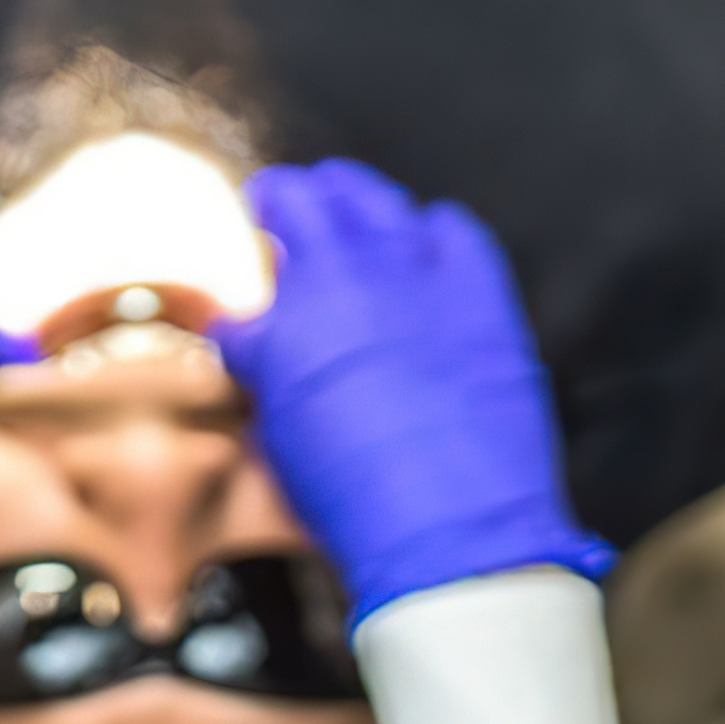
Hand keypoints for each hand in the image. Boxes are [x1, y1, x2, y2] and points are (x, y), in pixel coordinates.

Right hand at [211, 159, 612, 624]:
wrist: (447, 529)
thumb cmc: (347, 487)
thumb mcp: (271, 417)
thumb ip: (254, 354)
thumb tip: (241, 331)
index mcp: (301, 293)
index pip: (278, 206)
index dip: (266, 202)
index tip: (261, 212)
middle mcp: (361, 267)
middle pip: (328, 193)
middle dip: (308, 194)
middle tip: (298, 207)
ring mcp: (427, 279)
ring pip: (388, 204)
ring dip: (364, 204)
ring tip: (356, 217)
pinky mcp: (483, 303)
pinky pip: (457, 235)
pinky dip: (435, 233)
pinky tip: (427, 249)